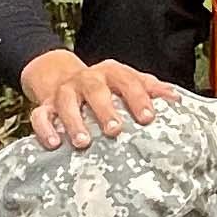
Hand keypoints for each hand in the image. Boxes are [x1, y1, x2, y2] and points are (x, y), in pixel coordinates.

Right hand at [19, 50, 181, 147]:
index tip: (148, 118)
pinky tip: (53, 143)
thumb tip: (176, 99)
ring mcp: (65, 92)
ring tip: (83, 142)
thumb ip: (150, 89)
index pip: (128, 80)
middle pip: (96, 89)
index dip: (138, 98)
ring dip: (74, 122)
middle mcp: (87, 79)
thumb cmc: (105, 86)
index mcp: (112, 72)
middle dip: (105, 109)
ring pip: (67, 102)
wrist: (60, 75)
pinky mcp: (45, 105)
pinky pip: (41, 115)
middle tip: (115, 130)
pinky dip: (45, 128)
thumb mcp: (128, 82)